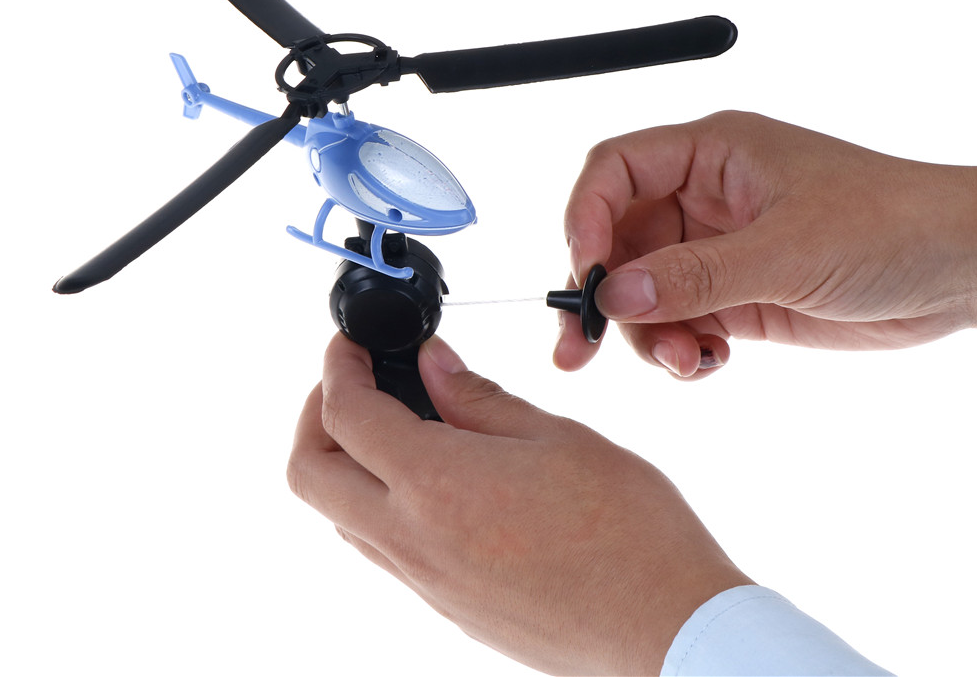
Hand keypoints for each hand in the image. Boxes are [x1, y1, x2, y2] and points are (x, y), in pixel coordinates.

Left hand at [288, 333, 749, 675]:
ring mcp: (426, 584)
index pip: (346, 415)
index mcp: (436, 486)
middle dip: (314, 415)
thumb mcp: (556, 437)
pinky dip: (379, 500)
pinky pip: (382, 548)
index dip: (337, 367)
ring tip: (396, 420)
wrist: (667, 630)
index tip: (349, 345)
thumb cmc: (628, 530)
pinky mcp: (448, 608)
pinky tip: (434, 474)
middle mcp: (414, 542)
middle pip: (309, 474)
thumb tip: (431, 362)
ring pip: (340, 515)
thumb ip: (477, 397)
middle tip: (352, 380)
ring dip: (344, 461)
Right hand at [556, 110, 976, 376]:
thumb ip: (695, 275)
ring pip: (644, 290)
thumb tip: (616, 294)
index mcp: (711, 153)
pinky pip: (679, 321)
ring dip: (646, 333)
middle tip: (583, 346)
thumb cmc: (892, 223)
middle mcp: (705, 197)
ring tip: (682, 361)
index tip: (584, 272)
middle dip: (605, 294)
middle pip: (619, 239)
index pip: (616, 168)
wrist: (961, 269)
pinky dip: (679, 347)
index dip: (586, 215)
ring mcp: (719, 248)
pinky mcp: (736, 294)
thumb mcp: (788, 249)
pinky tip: (705, 364)